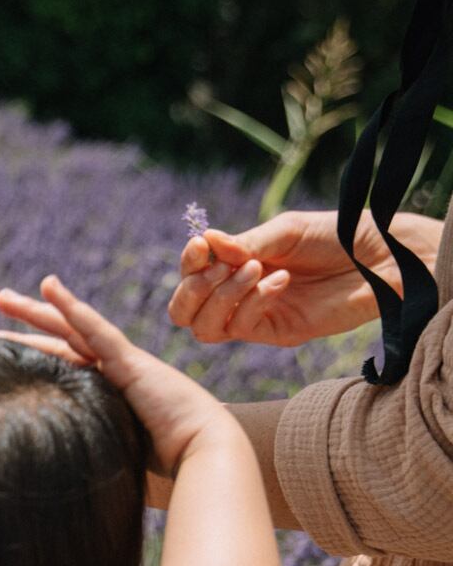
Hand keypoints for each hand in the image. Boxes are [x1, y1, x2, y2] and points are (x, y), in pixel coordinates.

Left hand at [0, 275, 229, 475]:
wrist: (205, 460)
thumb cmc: (166, 472)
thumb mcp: (111, 461)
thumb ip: (85, 457)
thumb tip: (45, 477)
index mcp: (105, 397)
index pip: (59, 370)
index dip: (29, 360)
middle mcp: (111, 375)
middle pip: (60, 344)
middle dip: (25, 329)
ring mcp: (121, 366)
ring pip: (71, 331)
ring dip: (37, 312)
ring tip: (3, 299)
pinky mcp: (131, 364)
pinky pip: (96, 330)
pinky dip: (72, 308)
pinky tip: (49, 287)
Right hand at [167, 209, 434, 346]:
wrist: (380, 257)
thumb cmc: (335, 236)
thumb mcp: (286, 232)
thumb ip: (244, 243)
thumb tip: (204, 242)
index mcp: (237, 265)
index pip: (191, 275)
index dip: (188, 264)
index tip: (199, 246)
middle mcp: (240, 295)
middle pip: (185, 312)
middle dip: (192, 290)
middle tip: (216, 268)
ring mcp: (257, 317)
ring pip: (206, 327)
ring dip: (222, 295)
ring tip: (255, 268)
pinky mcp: (278, 334)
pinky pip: (243, 328)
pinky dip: (253, 302)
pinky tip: (280, 280)